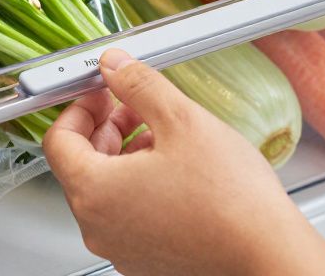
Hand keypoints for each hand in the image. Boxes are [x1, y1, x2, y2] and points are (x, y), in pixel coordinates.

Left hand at [44, 49, 324, 275]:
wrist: (266, 254)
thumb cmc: (230, 201)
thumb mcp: (182, 120)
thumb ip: (139, 85)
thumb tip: (115, 66)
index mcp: (95, 191)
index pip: (58, 140)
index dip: (79, 106)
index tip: (102, 91)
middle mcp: (99, 226)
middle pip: (80, 164)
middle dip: (106, 127)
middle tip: (134, 106)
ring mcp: (121, 248)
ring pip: (106, 189)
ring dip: (126, 154)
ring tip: (165, 135)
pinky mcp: (146, 259)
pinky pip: (128, 214)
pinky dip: (141, 185)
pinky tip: (177, 169)